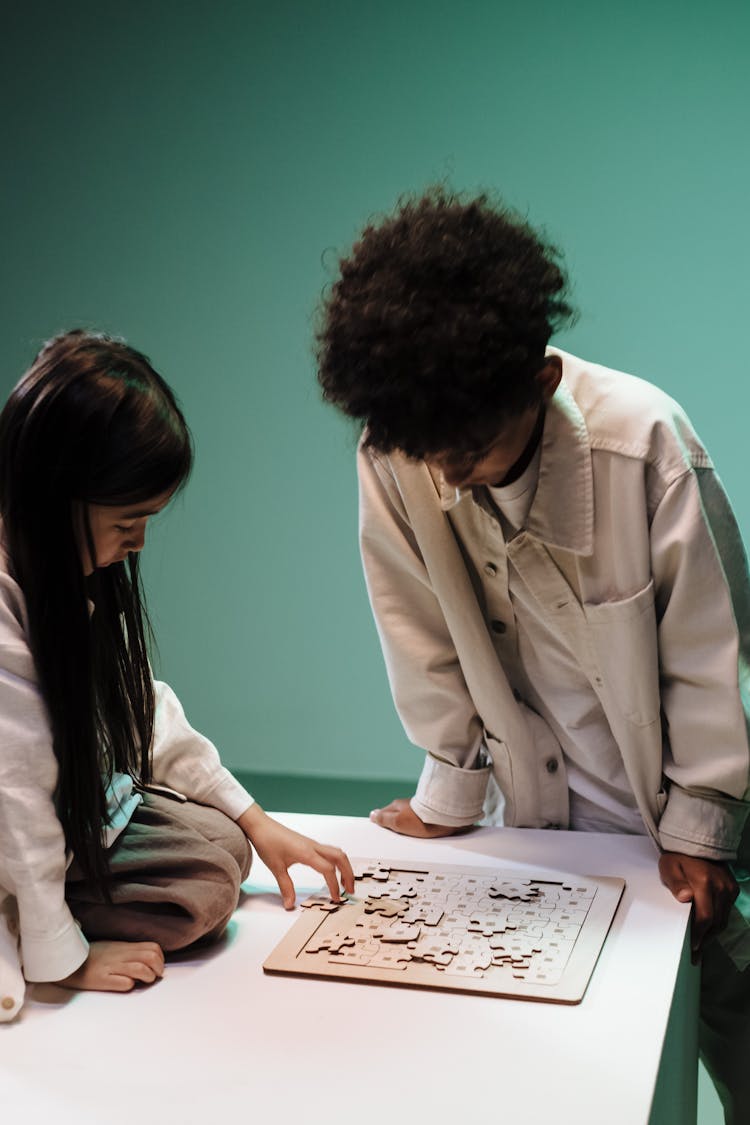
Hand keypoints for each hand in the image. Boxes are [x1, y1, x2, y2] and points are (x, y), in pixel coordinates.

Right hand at [56, 940, 164, 991]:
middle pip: (150, 957)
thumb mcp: (112, 948)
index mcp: (124, 947)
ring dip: (148, 977)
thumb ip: (129, 953)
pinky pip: (122, 983)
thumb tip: (147, 961)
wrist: (66, 961)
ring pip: (140, 968)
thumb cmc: (90, 956)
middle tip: (154, 976)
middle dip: (158, 968)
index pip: (152, 948)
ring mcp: (111, 967)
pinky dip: (129, 985)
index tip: (157, 967)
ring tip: (144, 981)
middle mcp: (120, 955)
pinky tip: (127, 985)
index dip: (160, 958)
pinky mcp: (101, 979)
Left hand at [238, 804, 354, 908]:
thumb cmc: (268, 842)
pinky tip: (331, 871)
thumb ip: (285, 887)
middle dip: (348, 874)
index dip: (334, 885)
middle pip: (340, 858)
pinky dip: (336, 861)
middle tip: (350, 890)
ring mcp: (312, 844)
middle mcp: (313, 847)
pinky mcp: (309, 844)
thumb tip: (290, 905)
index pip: (328, 870)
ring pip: (336, 853)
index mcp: (307, 853)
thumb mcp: (275, 867)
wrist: (261, 825)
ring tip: (345, 882)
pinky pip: (329, 851)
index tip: (336, 899)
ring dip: (344, 866)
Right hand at [370, 797, 461, 837]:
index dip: (381, 822)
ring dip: (407, 827)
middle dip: (395, 825)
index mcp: (396, 806)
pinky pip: (419, 822)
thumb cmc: (422, 819)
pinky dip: (418, 828)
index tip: (380, 830)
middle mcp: (407, 805)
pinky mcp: (429, 815)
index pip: (383, 814)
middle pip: (396, 816)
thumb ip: (384, 818)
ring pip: (408, 819)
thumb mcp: (398, 821)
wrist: (446, 817)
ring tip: (408, 838)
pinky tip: (420, 834)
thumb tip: (372, 815)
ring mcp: (418, 809)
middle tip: (395, 836)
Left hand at [658, 852, 738, 961]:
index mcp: (703, 881)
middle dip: (705, 940)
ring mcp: (729, 887)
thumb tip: (684, 898)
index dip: (699, 934)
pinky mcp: (733, 888)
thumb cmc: (678, 857)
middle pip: (716, 922)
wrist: (696, 843)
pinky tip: (708, 930)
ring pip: (723, 919)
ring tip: (701, 945)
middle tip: (696, 954)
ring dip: (712, 934)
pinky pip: (726, 911)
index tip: (693, 947)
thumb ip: (676, 884)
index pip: (705, 916)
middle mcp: (720, 886)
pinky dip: (718, 922)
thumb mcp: (669, 867)